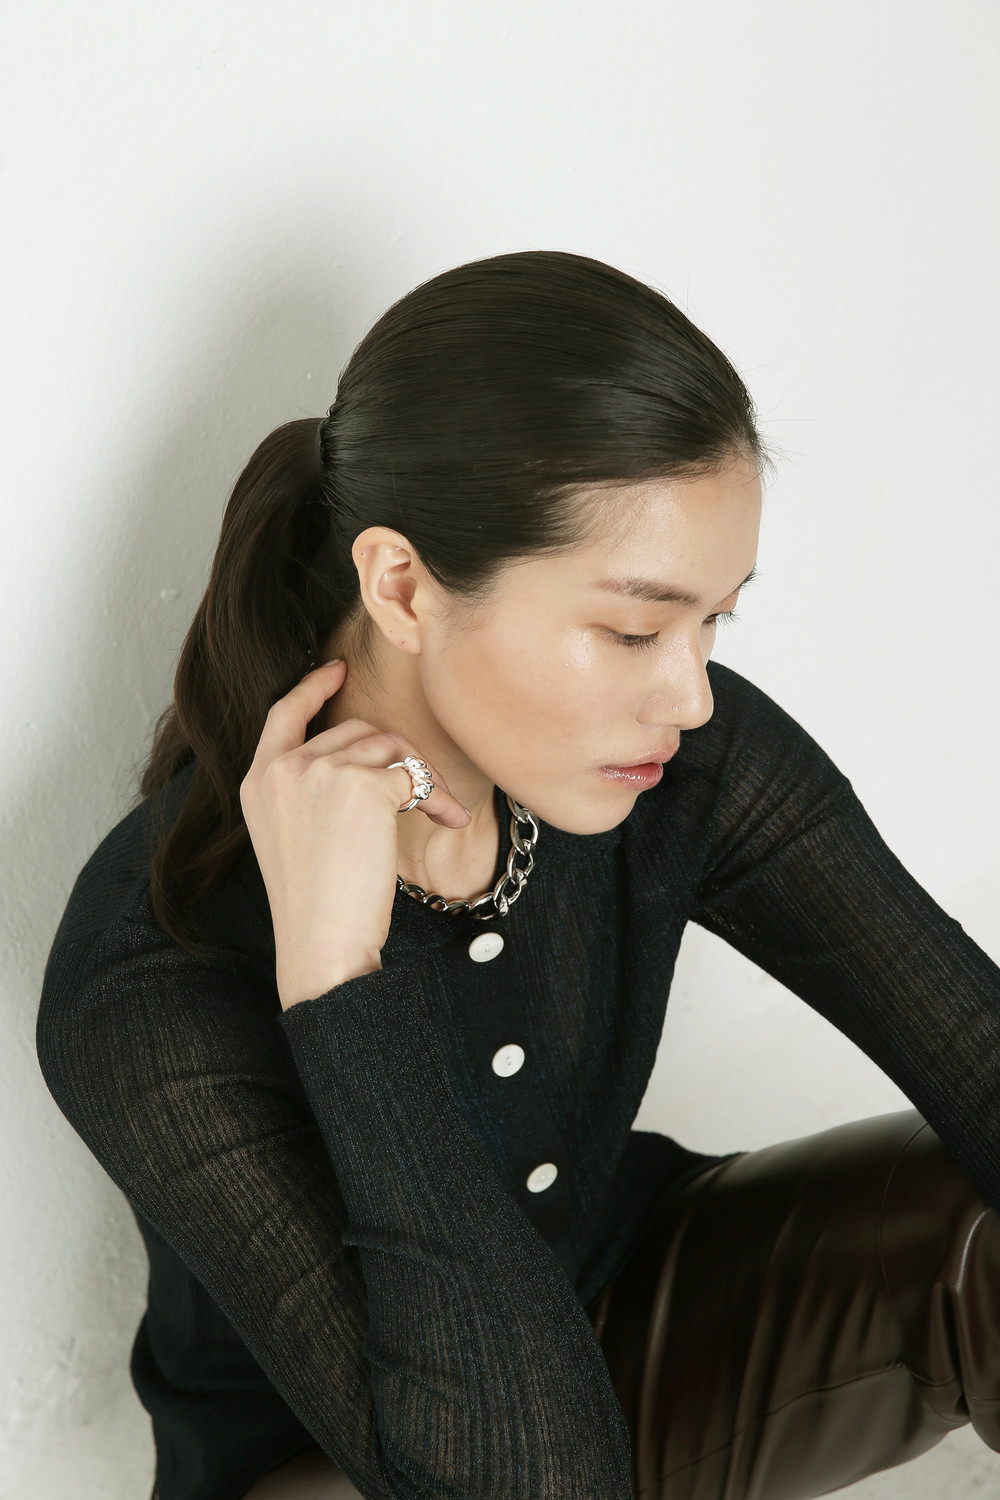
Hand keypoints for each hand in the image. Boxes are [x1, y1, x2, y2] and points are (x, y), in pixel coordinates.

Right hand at [240, 659, 470, 1009]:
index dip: (313, 686)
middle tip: (428, 796)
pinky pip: (414, 774)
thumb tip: (371, 759)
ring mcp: (318, 771)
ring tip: (440, 814)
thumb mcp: (293, 836)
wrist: (322, 942)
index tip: (337, 668)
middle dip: (399, 758)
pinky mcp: (361, 785)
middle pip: (357, 730)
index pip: (284, 713)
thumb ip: (308, 790)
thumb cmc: (318, 904)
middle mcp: (283, 768)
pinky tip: (446, 823)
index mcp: (257, 781)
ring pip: (390, 746)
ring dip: (424, 778)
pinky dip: (438, 797)